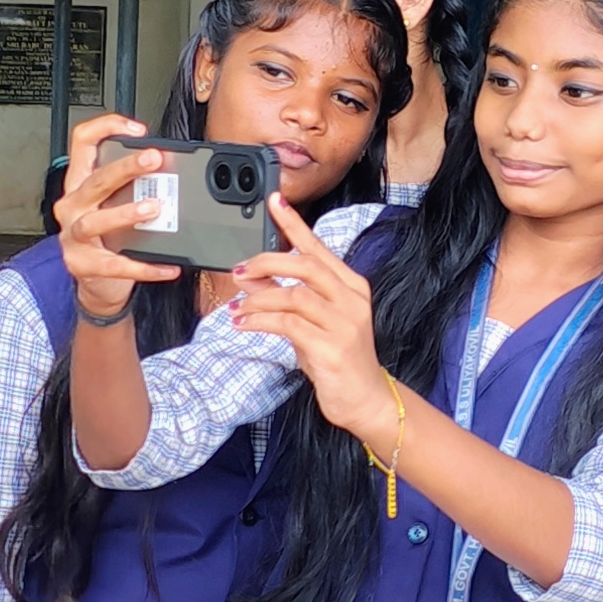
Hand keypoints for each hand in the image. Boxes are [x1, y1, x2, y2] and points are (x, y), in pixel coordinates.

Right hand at [51, 113, 181, 319]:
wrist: (95, 282)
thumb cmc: (106, 236)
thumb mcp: (111, 204)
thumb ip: (131, 185)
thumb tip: (171, 170)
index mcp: (79, 183)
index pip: (83, 142)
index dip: (106, 128)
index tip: (137, 129)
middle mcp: (72, 206)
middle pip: (96, 180)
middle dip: (126, 167)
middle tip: (153, 159)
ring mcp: (74, 236)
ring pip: (96, 221)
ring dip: (126, 213)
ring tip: (154, 208)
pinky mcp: (83, 265)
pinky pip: (116, 265)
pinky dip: (145, 267)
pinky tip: (167, 266)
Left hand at [229, 195, 387, 430]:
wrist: (365, 400)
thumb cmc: (338, 359)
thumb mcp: (309, 324)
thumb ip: (284, 298)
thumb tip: (250, 279)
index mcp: (350, 287)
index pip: (318, 248)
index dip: (295, 224)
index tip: (274, 201)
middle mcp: (351, 299)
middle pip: (306, 266)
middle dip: (268, 263)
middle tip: (240, 270)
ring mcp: (344, 323)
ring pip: (294, 296)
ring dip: (259, 300)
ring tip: (237, 309)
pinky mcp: (332, 347)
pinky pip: (289, 325)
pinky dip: (261, 322)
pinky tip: (244, 325)